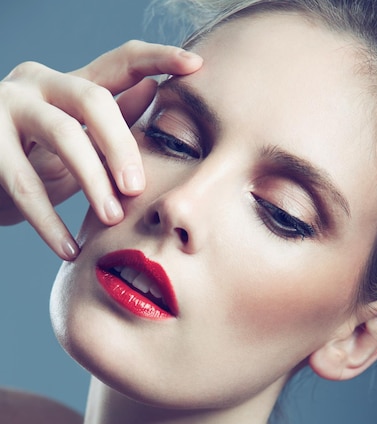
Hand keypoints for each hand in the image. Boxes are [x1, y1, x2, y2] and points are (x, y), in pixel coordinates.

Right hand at [0, 41, 201, 258]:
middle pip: (93, 98)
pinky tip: (69, 249)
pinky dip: (48, 221)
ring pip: (62, 134)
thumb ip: (113, 124)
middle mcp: (38, 83)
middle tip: (137, 189)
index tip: (196, 66)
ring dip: (92, 180)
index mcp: (70, 84)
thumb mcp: (81, 147)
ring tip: (110, 219)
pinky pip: (22, 182)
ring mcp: (8, 106)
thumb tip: (152, 91)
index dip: (159, 58)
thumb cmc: (37, 165)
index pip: (120, 61)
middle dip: (122, 146)